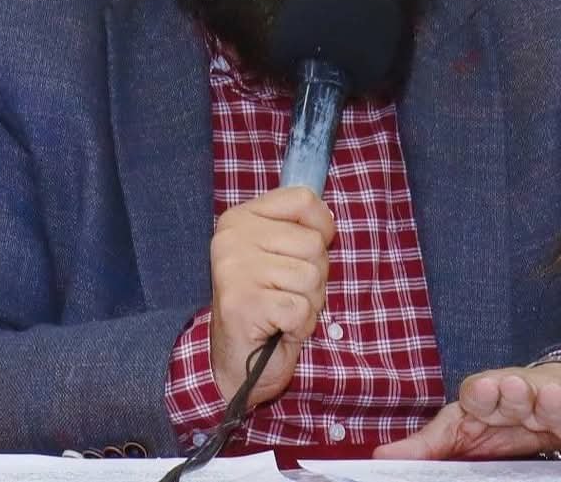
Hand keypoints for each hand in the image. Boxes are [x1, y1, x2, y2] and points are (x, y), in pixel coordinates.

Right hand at [209, 185, 334, 406]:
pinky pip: (301, 308)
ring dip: (308, 302)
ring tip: (282, 311)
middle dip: (314, 276)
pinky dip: (300, 325)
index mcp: (240, 218)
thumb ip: (299, 228)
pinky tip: (278, 328)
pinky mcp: (242, 304)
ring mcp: (234, 270)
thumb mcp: (280, 254)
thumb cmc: (267, 303)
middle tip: (286, 292)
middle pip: (313, 242)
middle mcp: (231, 239)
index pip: (302, 199)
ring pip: (311, 276)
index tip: (307, 252)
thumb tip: (328, 216)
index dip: (321, 227)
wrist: (237, 361)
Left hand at [374, 363, 560, 459]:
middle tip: (515, 388)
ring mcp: (555, 405)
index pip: (479, 392)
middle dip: (515, 390)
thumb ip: (428, 446)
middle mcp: (520, 395)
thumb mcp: (465, 431)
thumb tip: (382, 455)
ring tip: (551, 400)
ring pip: (553, 399)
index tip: (481, 393)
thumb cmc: (504, 416)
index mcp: (487, 398)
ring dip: (551, 400)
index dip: (481, 392)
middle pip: (516, 390)